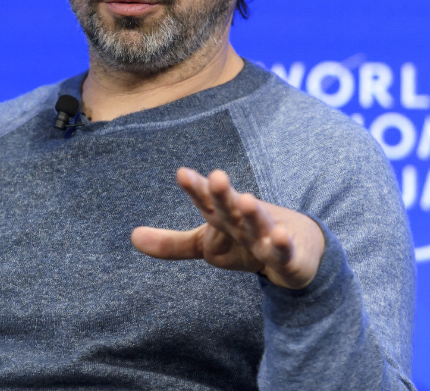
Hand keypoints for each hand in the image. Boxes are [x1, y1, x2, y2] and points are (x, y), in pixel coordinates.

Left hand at [131, 167, 324, 289]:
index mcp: (222, 216)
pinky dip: (282, 244)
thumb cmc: (244, 240)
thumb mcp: (206, 244)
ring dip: (253, 212)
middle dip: (224, 193)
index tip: (182, 174)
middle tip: (218, 176)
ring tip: (248, 200)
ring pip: (259, 223)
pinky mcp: (288, 256)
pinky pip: (283, 251)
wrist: (297, 249)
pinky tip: (279, 235)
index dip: (195, 188)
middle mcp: (243, 220)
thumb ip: (171, 243)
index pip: (205, 200)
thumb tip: (132, 237)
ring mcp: (267, 234)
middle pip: (231, 206)